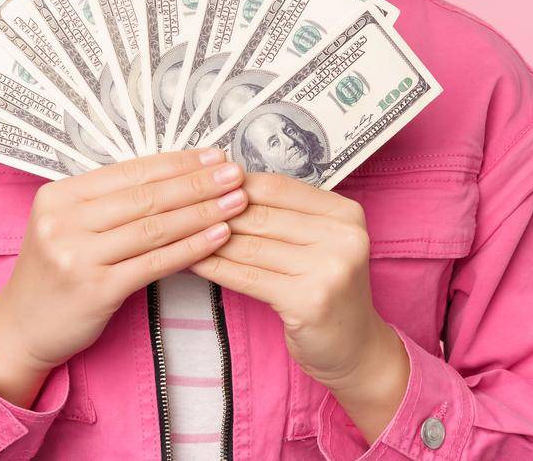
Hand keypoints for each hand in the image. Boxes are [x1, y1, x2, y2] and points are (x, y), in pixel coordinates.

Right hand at [0, 148, 246, 406]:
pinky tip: (218, 236)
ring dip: (202, 212)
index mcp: (58, 195)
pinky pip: (154, 263)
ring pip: (154, 227)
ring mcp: (77, 256)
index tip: (212, 155)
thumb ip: (109, 202)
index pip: (129, 171)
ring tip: (237, 202)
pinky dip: (192, 248)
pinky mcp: (96, 290)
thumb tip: (175, 174)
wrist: (21, 328)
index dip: (176, 162)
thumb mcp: (68, 225)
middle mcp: (63, 221)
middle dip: (197, 183)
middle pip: (145, 196)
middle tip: (235, 173)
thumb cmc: (55, 272)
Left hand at [187, 172, 410, 442]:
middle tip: (180, 210)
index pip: (278, 187)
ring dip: (209, 241)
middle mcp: (343, 236)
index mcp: (345, 212)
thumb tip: (222, 187)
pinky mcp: (309, 300)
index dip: (234, 184)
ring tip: (178, 234)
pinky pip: (248, 277)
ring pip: (251, 247)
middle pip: (262, 215)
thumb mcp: (319, 243)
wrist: (355, 349)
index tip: (201, 185)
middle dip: (216, 214)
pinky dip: (215, 268)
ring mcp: (330, 269)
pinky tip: (192, 262)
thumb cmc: (326, 290)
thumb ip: (284, 216)